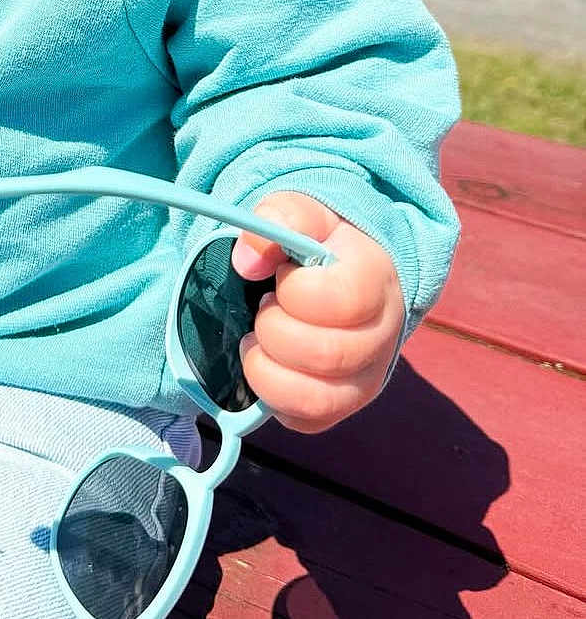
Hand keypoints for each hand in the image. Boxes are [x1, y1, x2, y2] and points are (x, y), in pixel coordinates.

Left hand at [231, 192, 404, 432]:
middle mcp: (383, 337)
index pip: (342, 301)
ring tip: (259, 336)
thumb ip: (278, 216)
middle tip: (265, 305)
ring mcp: (366, 377)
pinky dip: (271, 393)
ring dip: (266, 365)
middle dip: (275, 327)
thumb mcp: (301, 211)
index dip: (296, 289)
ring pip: (316, 399)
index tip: (283, 273)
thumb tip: (247, 260)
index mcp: (377, 281)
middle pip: (325, 355)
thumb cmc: (317, 240)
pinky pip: (305, 420)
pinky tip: (267, 360)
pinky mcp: (343, 405)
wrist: (336, 271)